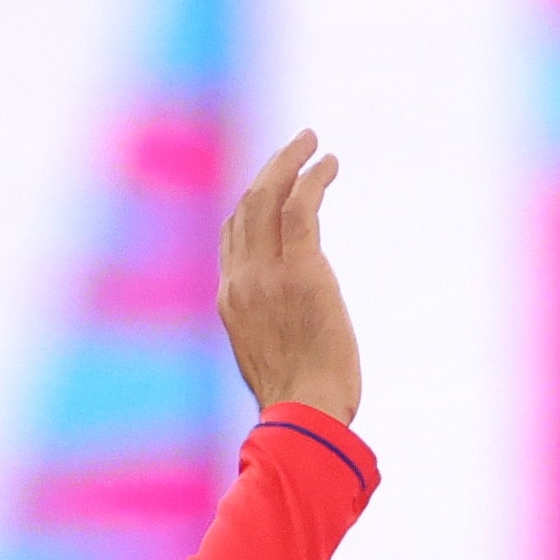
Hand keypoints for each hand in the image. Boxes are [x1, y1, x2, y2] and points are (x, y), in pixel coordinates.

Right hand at [219, 128, 359, 421]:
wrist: (304, 416)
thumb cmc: (300, 402)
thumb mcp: (270, 360)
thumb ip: (271, 329)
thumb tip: (289, 323)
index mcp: (230, 300)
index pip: (232, 235)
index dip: (251, 203)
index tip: (273, 185)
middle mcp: (240, 280)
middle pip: (245, 206)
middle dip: (270, 170)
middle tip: (296, 146)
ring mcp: (265, 274)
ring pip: (267, 198)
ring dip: (290, 162)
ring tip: (314, 143)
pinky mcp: (300, 272)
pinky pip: (300, 209)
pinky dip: (313, 179)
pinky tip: (329, 165)